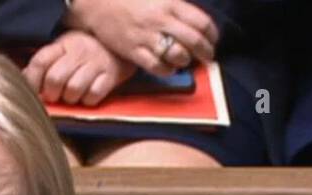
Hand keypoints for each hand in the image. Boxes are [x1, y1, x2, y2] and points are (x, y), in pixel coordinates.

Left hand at [24, 30, 135, 105]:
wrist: (117, 48)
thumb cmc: (83, 55)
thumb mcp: (62, 53)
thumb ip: (43, 66)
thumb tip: (24, 84)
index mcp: (62, 45)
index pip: (40, 61)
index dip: (32, 80)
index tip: (34, 91)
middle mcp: (79, 51)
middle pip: (55, 78)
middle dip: (51, 93)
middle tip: (55, 96)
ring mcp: (96, 63)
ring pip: (74, 89)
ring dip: (70, 99)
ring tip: (72, 96)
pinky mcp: (111, 76)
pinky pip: (94, 95)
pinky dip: (88, 101)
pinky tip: (87, 96)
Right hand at [64, 0, 217, 76]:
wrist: (98, 4)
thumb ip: (177, 5)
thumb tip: (194, 20)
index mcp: (170, 4)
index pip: (201, 22)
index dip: (212, 35)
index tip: (212, 40)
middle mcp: (161, 20)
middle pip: (193, 40)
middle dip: (205, 52)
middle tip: (207, 57)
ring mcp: (147, 37)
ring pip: (177, 55)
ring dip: (185, 61)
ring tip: (185, 61)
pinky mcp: (133, 50)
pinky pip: (156, 66)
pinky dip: (167, 70)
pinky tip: (169, 68)